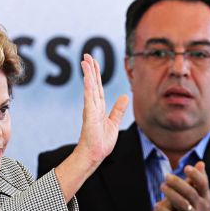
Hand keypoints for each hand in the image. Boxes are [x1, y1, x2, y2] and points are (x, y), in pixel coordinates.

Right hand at [72, 54, 128, 169]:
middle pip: (92, 84)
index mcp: (98, 108)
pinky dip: (88, 87)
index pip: (97, 87)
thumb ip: (118, 110)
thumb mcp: (113, 123)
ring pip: (90, 88)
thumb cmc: (101, 142)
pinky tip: (87, 77)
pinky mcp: (89, 116)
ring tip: (85, 61)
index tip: (93, 62)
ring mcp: (90, 110)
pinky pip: (89, 99)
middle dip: (90, 69)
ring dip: (88, 74)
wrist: (94, 155)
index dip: (96, 74)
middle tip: (86, 55)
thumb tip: (124, 96)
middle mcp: (93, 106)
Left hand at [157, 162, 209, 210]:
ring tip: (162, 186)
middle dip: (178, 183)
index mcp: (205, 198)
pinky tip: (157, 205)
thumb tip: (200, 163)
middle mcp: (200, 207)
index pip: (203, 185)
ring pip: (181, 204)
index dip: (196, 175)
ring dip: (170, 194)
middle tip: (167, 176)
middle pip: (190, 193)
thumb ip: (201, 180)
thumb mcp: (205, 196)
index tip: (187, 167)